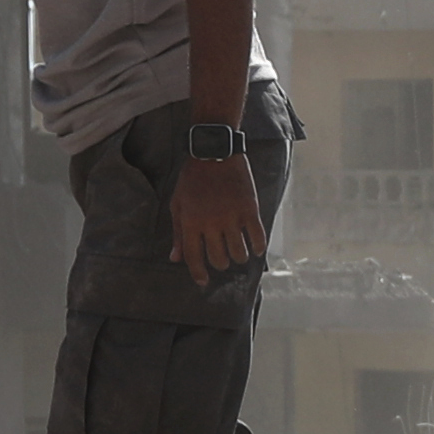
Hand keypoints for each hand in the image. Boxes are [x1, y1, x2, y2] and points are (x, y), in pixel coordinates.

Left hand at [170, 154, 268, 282]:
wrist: (215, 153)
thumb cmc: (192, 179)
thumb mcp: (178, 204)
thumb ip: (177, 233)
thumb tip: (175, 258)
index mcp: (191, 223)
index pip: (194, 258)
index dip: (198, 274)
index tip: (203, 281)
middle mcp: (211, 223)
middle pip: (218, 258)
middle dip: (220, 263)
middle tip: (222, 259)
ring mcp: (232, 217)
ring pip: (238, 252)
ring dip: (238, 257)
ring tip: (239, 254)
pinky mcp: (249, 210)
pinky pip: (257, 237)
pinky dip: (258, 247)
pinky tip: (256, 248)